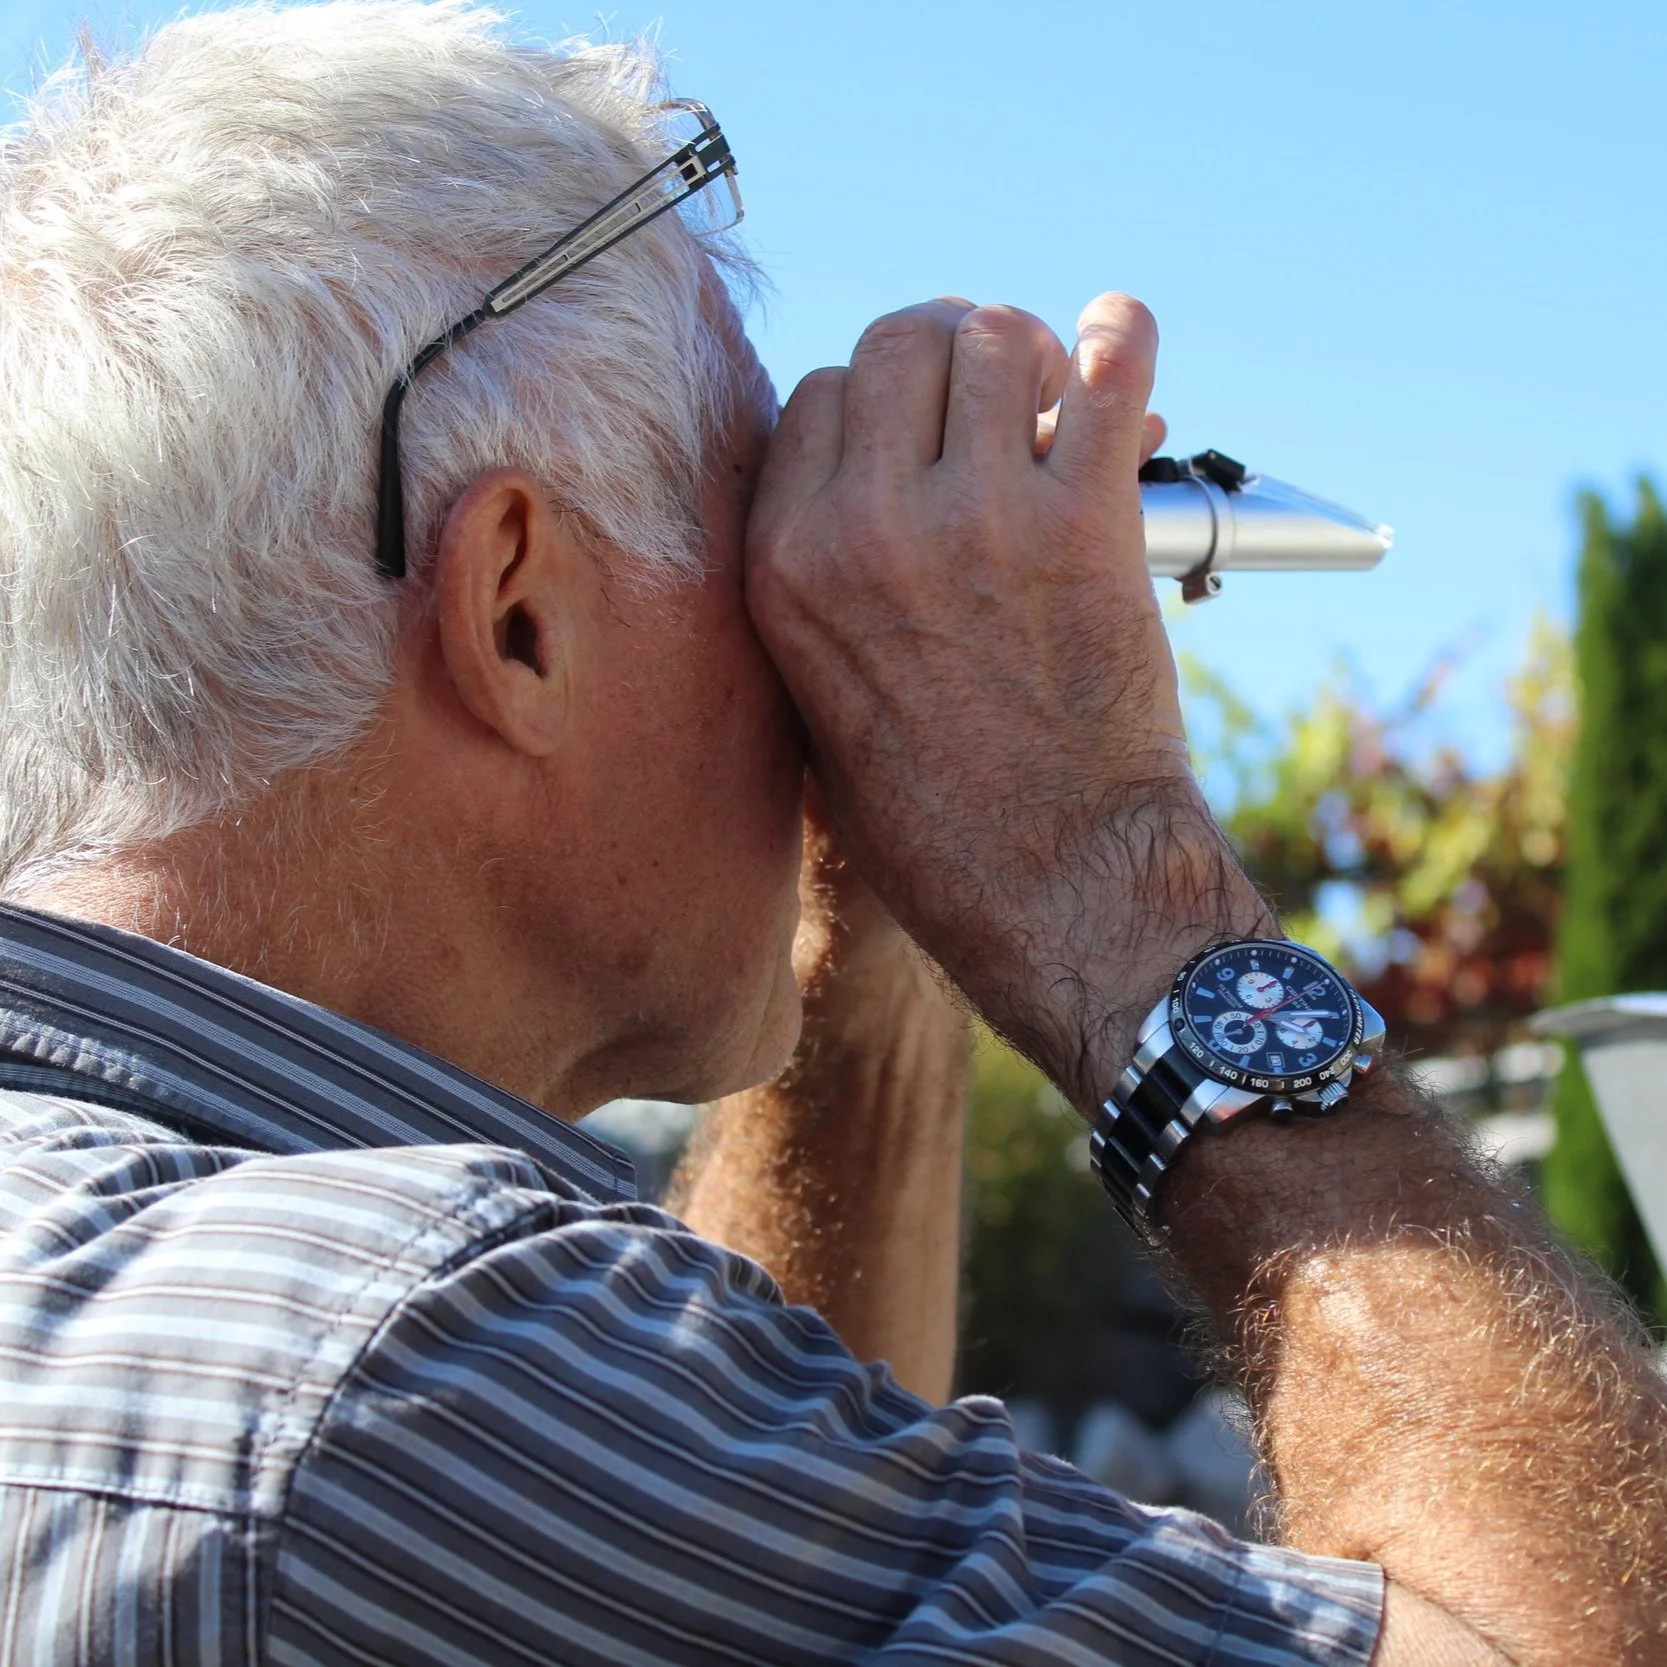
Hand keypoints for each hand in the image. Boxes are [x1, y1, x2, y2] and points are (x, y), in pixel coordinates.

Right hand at [746, 296, 1266, 1104]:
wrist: (1055, 890)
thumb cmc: (939, 823)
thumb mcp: (817, 708)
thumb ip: (819, 591)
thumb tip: (859, 491)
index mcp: (783, 567)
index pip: (817, 395)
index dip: (877, 404)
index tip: (921, 432)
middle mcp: (863, 527)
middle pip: (899, 339)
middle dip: (950, 353)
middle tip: (997, 399)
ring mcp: (976, 518)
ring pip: (996, 338)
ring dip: (1034, 355)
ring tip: (1059, 400)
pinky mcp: (1084, 526)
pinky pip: (1108, 369)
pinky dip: (1122, 339)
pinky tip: (1119, 345)